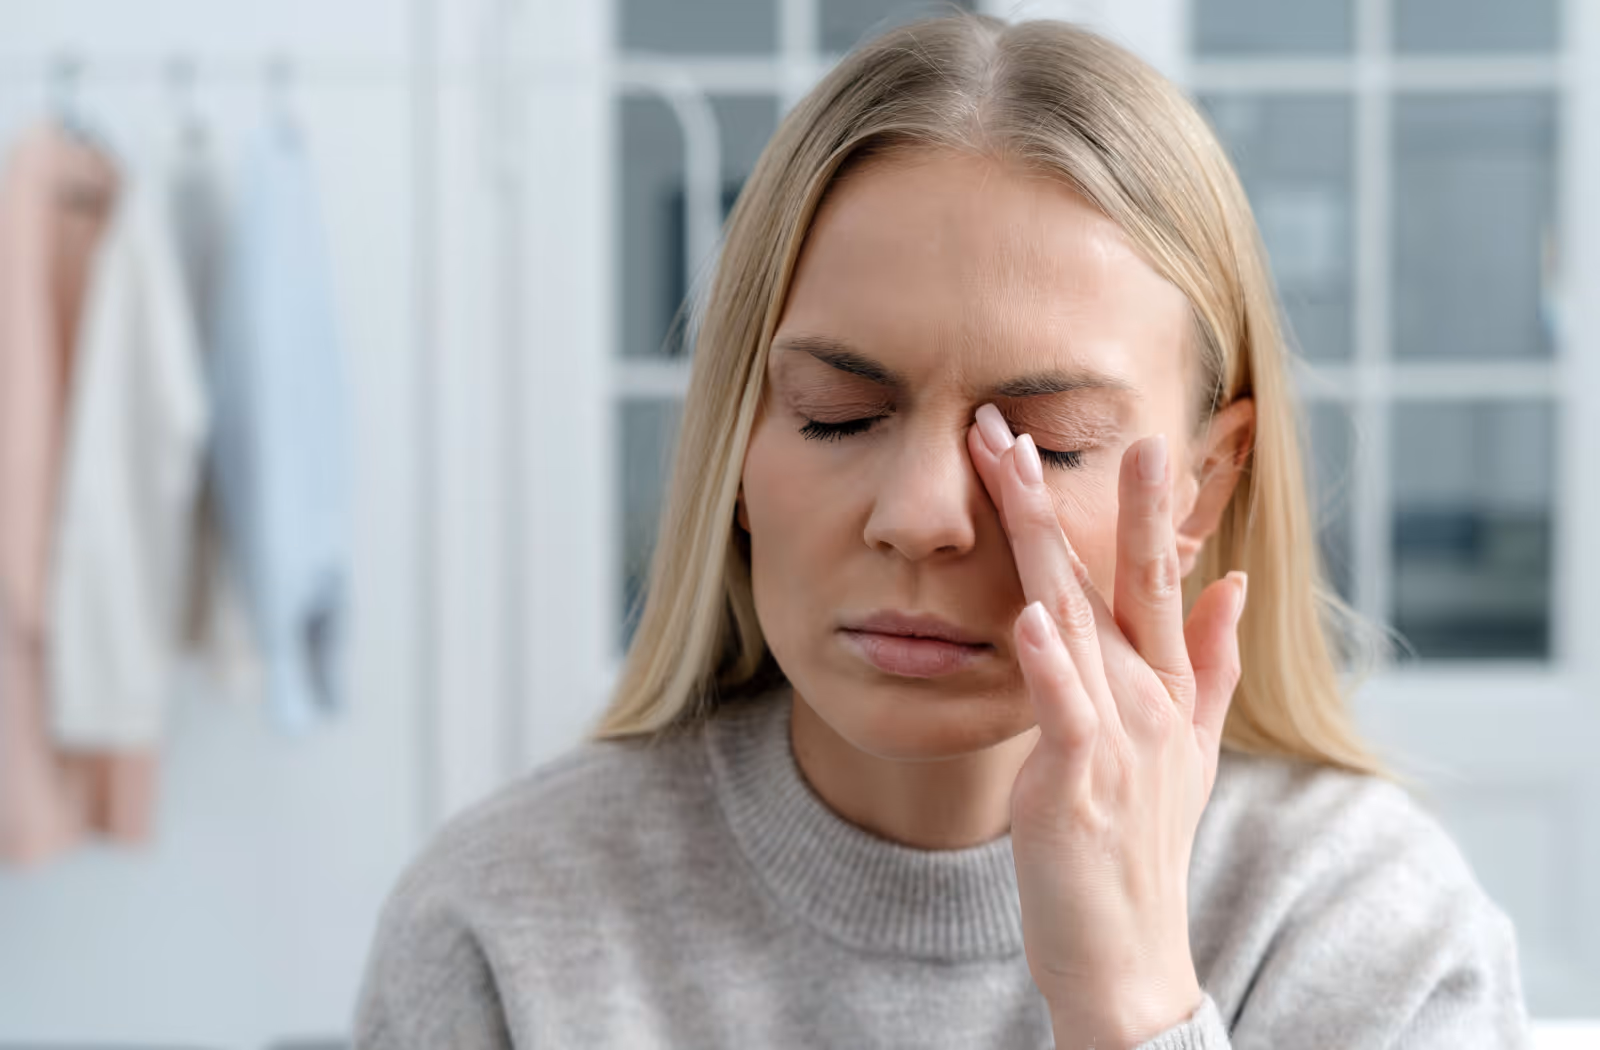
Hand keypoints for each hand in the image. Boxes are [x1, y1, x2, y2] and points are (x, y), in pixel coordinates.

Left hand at [967, 403, 1246, 1048]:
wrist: (1129, 955)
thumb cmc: (1141, 844)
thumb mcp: (1188, 748)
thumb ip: (1210, 663)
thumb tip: (1234, 582)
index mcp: (1164, 684)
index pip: (1149, 574)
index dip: (1133, 503)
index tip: (1119, 429)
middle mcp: (1148, 698)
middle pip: (1112, 577)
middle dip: (1079, 492)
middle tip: (1032, 416)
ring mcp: (1118, 738)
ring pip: (1077, 619)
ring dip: (1046, 542)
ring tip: (1015, 468)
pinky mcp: (1080, 784)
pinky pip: (1064, 713)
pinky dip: (1048, 666)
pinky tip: (1029, 617)